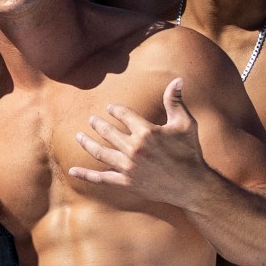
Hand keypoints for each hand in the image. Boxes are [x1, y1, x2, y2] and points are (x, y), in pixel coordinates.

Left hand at [71, 79, 208, 206]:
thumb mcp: (185, 124)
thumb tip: (177, 80)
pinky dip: (86, 175)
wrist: (192, 186)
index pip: (124, 115)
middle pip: (108, 132)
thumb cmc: (190, 153)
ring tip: (79, 136)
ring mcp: (128, 167)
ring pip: (100, 153)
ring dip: (87, 143)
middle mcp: (133, 149)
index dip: (115, 110)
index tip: (110, 108)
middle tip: (91, 120)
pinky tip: (72, 171)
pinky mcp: (126, 182)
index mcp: (146, 132)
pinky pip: (101, 179)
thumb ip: (176, 102)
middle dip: (98, 124)